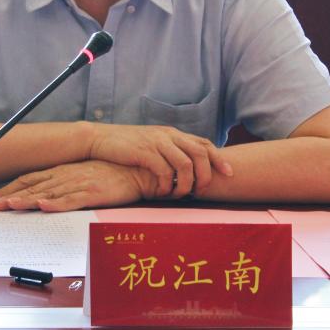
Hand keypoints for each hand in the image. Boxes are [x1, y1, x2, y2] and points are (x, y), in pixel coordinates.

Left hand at [0, 160, 155, 211]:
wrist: (136, 170)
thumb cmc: (109, 174)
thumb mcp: (82, 175)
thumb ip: (63, 184)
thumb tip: (43, 195)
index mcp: (63, 171)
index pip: (30, 179)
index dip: (12, 189)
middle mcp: (67, 175)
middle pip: (34, 187)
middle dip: (12, 196)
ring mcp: (79, 183)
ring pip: (49, 193)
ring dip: (28, 200)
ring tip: (10, 206)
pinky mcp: (93, 193)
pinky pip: (72, 199)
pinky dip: (57, 203)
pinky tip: (44, 206)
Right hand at [86, 123, 231, 196]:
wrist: (100, 139)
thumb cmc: (126, 147)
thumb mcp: (152, 144)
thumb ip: (169, 151)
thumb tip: (187, 169)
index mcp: (172, 133)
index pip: (203, 143)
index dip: (219, 158)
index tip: (229, 173)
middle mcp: (167, 135)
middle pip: (200, 153)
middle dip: (206, 175)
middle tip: (201, 192)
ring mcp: (156, 143)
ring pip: (185, 164)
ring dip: (186, 184)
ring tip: (179, 195)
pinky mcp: (144, 152)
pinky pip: (164, 171)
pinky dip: (166, 186)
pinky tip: (160, 193)